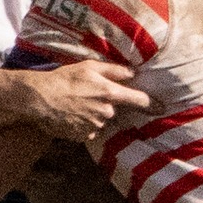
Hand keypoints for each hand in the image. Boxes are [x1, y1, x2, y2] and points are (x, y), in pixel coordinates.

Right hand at [18, 61, 150, 140]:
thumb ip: (114, 70)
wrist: (39, 100)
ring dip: (93, 113)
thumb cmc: (63, 79)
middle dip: (105, 103)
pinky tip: (71, 114)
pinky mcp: (83, 136)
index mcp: (110, 93)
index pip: (139, 100)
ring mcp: (95, 126)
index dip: (153, 104)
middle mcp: (106, 112)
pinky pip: (89, 130)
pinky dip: (83, 123)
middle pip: (115, 110)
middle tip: (86, 94)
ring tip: (75, 104)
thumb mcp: (88, 66)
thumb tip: (133, 73)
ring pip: (101, 120)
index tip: (163, 108)